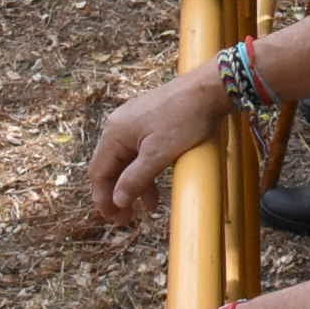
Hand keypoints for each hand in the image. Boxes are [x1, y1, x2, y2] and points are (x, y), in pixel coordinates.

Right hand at [88, 70, 232, 223]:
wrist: (210, 89)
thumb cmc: (185, 119)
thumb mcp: (159, 155)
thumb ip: (135, 180)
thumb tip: (117, 201)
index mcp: (114, 133)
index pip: (99, 172)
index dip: (103, 198)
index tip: (113, 219)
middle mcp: (118, 125)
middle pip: (110, 167)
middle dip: (118, 194)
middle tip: (126, 219)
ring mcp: (134, 121)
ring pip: (127, 160)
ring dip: (134, 185)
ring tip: (148, 208)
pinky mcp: (149, 120)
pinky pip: (139, 151)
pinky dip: (145, 171)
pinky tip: (156, 187)